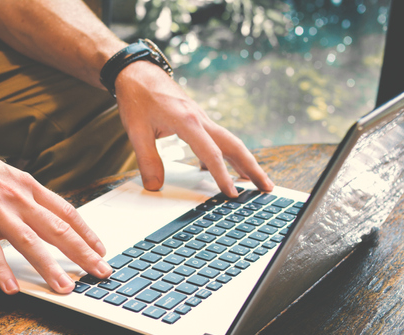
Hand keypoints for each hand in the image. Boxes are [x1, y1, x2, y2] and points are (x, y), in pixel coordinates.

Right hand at [0, 132, 111, 294]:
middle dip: (83, 254)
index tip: (102, 249)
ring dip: (49, 268)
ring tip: (64, 289)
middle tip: (101, 272)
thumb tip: (37, 219)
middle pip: (58, 228)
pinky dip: (2, 270)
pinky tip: (10, 288)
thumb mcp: (2, 177)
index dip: (87, 232)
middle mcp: (17, 196)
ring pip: (30, 242)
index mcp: (27, 185)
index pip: (66, 211)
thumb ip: (21, 198)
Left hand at [114, 61, 273, 196]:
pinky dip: (223, 154)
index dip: (222, 176)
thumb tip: (154, 186)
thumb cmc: (136, 96)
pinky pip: (216, 139)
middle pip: (233, 145)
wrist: (136, 71)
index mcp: (187, 121)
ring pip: (228, 141)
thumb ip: (147, 160)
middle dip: (252, 168)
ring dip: (243, 161)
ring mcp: (201, 117)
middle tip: (267, 187)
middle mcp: (200, 118)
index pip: (211, 154)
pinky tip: (219, 168)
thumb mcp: (135, 131)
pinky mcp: (196, 118)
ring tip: (254, 182)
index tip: (232, 194)